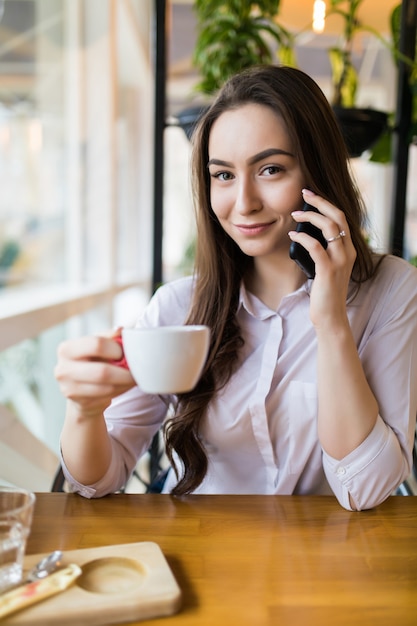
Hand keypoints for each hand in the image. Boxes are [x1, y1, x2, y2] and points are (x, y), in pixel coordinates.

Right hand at [54, 328, 134, 416]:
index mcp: (67, 349)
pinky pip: (107, 397)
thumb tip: (121, 330)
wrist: (80, 387)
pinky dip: (121, 390)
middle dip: (124, 372)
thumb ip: (108, 337)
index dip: (116, 348)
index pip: (96, 344)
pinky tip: (124, 385)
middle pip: (102, 372)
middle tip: (135, 370)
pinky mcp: (79, 403)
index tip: (123, 352)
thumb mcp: (96, 345)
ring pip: (107, 387)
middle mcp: (63, 369)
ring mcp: (69, 388)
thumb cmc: (91, 360)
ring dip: (125, 383)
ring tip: (132, 377)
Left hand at [289, 189, 356, 329]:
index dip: (326, 203)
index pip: (342, 218)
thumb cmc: (324, 292)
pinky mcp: (328, 270)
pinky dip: (302, 237)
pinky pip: (315, 246)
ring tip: (294, 213)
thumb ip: (323, 251)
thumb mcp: (327, 267)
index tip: (311, 195)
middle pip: (338, 217)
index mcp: (349, 249)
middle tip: (304, 193)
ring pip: (329, 227)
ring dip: (310, 216)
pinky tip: (292, 235)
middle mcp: (348, 252)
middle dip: (320, 202)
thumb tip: (305, 234)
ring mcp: (340, 261)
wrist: (330, 315)